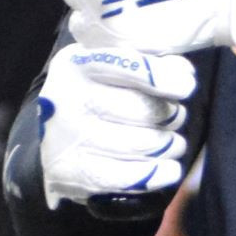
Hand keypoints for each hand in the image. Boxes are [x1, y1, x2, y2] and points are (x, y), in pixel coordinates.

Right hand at [38, 42, 193, 209]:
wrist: (49, 129)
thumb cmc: (96, 86)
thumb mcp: (114, 60)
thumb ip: (150, 57)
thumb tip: (184, 73)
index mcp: (80, 62)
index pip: (130, 67)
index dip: (164, 77)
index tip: (187, 86)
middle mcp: (67, 98)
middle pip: (139, 109)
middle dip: (169, 115)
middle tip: (177, 117)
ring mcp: (65, 138)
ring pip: (136, 143)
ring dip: (167, 144)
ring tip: (175, 143)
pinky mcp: (68, 173)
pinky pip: (120, 178)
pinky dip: (152, 175)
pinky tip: (170, 170)